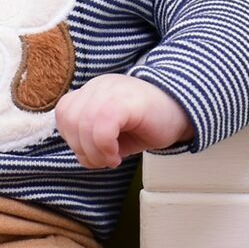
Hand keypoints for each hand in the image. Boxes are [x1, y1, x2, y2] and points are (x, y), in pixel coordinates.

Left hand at [55, 75, 193, 168]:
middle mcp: (99, 86)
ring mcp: (111, 90)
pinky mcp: (125, 101)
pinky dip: (104, 147)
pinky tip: (118, 155)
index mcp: (93, 91)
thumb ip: (91, 138)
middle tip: (104, 160)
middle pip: (69, 120)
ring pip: (82, 125)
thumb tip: (83, 156)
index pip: (64, 112)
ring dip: (94, 152)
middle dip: (82, 149)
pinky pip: (101, 126)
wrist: (184, 113)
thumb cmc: (150, 124)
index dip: (73, 138)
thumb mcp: (114, 133)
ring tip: (112, 159)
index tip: (94, 152)